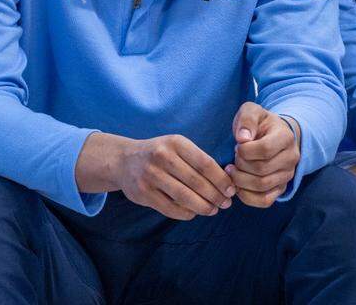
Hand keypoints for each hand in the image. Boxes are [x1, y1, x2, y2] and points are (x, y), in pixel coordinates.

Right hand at [76, 132, 234, 220]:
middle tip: (226, 204)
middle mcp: (161, 156)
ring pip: (185, 197)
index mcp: (175, 142)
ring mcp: (150, 175)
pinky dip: (186, 213)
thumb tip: (226, 183)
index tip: (231, 190)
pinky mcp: (143, 193)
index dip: (221, 179)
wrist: (124, 160)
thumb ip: (198, 160)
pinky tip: (194, 212)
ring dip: (203, 207)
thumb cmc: (160, 154)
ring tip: (213, 210)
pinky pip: (171, 208)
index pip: (205, 163)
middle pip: (196, 182)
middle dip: (215, 196)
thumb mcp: (176, 146)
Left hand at [225, 102, 299, 207]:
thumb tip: (243, 139)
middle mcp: (291, 158)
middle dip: (240, 165)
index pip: (264, 149)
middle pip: (261, 170)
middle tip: (233, 159)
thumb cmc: (260, 123)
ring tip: (232, 170)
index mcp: (285, 137)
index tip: (237, 146)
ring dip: (240, 180)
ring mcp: (287, 175)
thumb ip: (247, 119)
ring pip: (262, 186)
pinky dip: (247, 197)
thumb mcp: (252, 111)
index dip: (245, 151)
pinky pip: (265, 201)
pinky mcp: (280, 189)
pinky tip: (238, 185)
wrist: (274, 135)